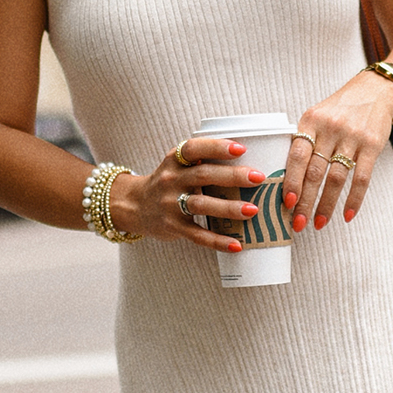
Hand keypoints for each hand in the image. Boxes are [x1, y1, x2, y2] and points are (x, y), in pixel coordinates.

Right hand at [110, 137, 267, 252]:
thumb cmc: (169, 182)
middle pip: (203, 175)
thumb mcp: (177, 164)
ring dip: (228, 207)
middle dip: (233, 176)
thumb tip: (250, 158)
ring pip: (201, 205)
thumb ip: (202, 160)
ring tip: (252, 210)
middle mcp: (171, 180)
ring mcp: (170, 205)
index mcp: (175, 160)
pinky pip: (197, 235)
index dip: (216, 147)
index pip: (194, 148)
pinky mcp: (173, 227)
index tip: (241, 148)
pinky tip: (236, 244)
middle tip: (258, 178)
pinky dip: (217, 241)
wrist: (134, 206)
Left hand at [283, 72, 392, 230]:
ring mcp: (352, 137)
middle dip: (305, 201)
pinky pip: (362, 178)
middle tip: (298, 224)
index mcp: (310, 121)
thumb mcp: (317, 116)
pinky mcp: (372, 145)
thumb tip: (285, 181)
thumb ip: (303, 142)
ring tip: (319, 223)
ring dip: (326, 204)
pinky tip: (347, 215)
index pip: (297, 155)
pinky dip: (354, 199)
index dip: (291, 180)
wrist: (375, 90)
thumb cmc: (339, 110)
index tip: (287, 203)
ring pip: (336, 178)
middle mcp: (330, 128)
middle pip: (315, 171)